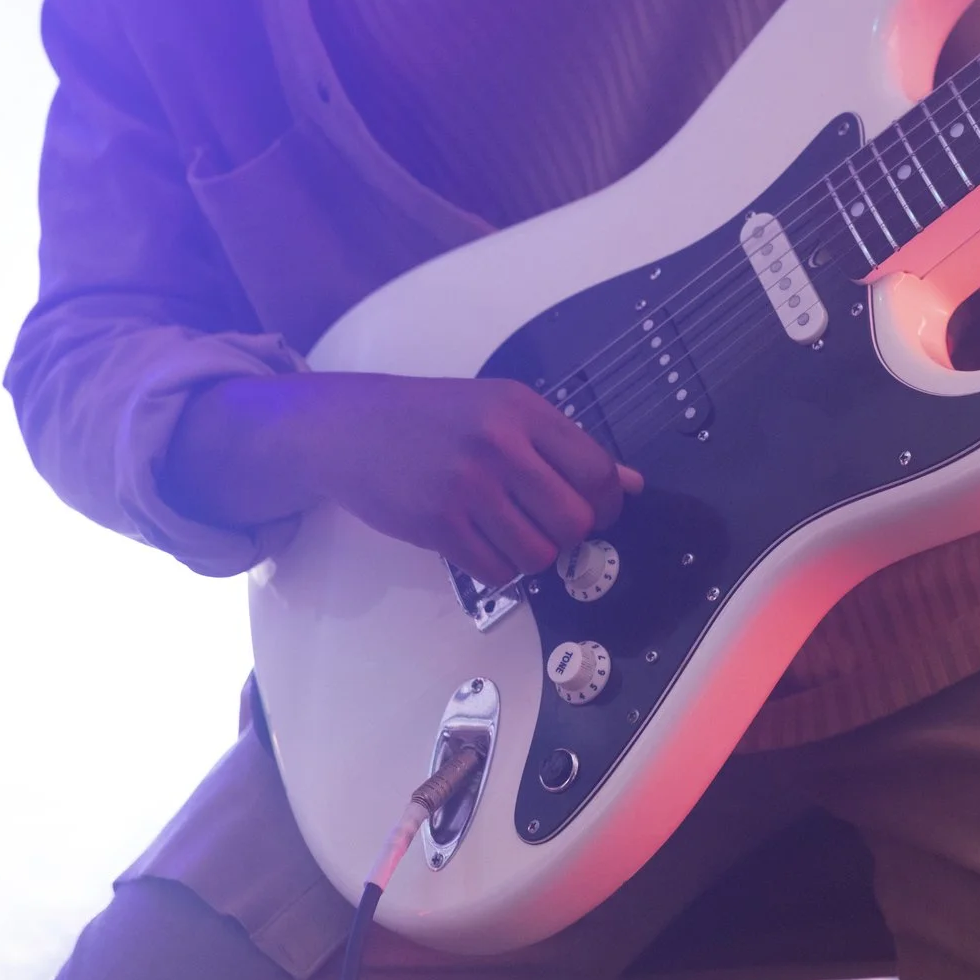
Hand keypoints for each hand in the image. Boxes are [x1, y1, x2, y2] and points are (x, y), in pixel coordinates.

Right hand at [165, 372, 641, 584]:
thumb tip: (629, 483)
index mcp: (523, 410)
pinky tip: (482, 542)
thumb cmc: (431, 418)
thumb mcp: (501, 409)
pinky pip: (496, 570)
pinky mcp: (438, 523)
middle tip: (551, 527)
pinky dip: (498, 567)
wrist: (350, 427)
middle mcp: (499, 444)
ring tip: (512, 533)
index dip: (607, 503)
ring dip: (533, 555)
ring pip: (538, 553)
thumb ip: (564, 445)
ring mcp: (468, 486)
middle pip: (574, 519)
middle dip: (571, 535)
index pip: (596, 470)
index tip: (597, 511)